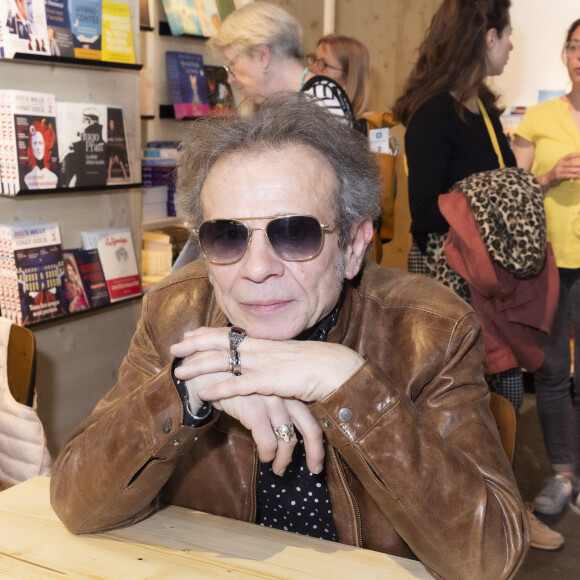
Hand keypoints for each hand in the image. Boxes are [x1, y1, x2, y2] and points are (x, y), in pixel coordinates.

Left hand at [170, 326, 364, 402]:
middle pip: (221, 343)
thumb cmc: (315, 365)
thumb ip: (271, 360)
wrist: (336, 369)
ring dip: (199, 367)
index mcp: (264, 342)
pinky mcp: (271, 380)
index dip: (207, 334)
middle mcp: (260, 348)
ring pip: (225, 361)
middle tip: (174, 349)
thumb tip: (259, 365)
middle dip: (195, 345)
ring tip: (179, 372)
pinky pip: (241, 384)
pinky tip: (205, 393)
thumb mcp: (288, 358)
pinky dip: (221, 388)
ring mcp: (264, 363)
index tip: (189, 335)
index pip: (229, 334)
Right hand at [212, 394, 324, 474]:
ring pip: (287, 440)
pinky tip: (264, 458)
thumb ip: (281, 407)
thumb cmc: (240, 386)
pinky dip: (267, 454)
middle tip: (314, 470)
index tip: (318, 459)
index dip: (319, 442)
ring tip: (279, 469)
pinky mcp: (254, 411)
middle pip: (310, 429)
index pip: (314, 418)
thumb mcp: (265, 392)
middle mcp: (286, 394)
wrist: (211, 375)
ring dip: (284, 460)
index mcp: (292, 389)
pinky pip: (267, 442)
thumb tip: (293, 433)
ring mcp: (271, 402)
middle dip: (314, 453)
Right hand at [542, 153, 579, 190]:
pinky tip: (578, 176)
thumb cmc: (558, 173)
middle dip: (578, 164)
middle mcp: (559, 164)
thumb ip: (570, 166)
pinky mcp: (557, 176)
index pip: (570, 155)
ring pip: (569, 170)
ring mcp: (558, 170)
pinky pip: (567, 175)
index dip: (577, 155)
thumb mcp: (563, 167)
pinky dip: (573, 176)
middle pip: (571, 163)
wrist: (547, 179)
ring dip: (577, 171)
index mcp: (561, 160)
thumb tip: (579, 167)